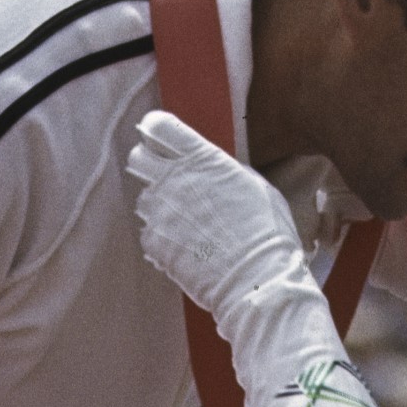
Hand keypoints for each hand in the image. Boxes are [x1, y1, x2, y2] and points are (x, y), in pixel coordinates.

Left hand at [126, 110, 340, 399]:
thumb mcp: (255, 186)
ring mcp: (160, 211)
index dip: (157, 129)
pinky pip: (150, 232)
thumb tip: (210, 171)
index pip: (160, 126)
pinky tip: (189, 248)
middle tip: (169, 180)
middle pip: (139, 157)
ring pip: (144, 198)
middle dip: (149, 165)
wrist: (257, 279)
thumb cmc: (267, 233)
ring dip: (160, 206)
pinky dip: (164, 239)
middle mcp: (174, 179)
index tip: (161, 137)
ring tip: (189, 224)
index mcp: (202, 159)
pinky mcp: (154, 242)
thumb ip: (222, 171)